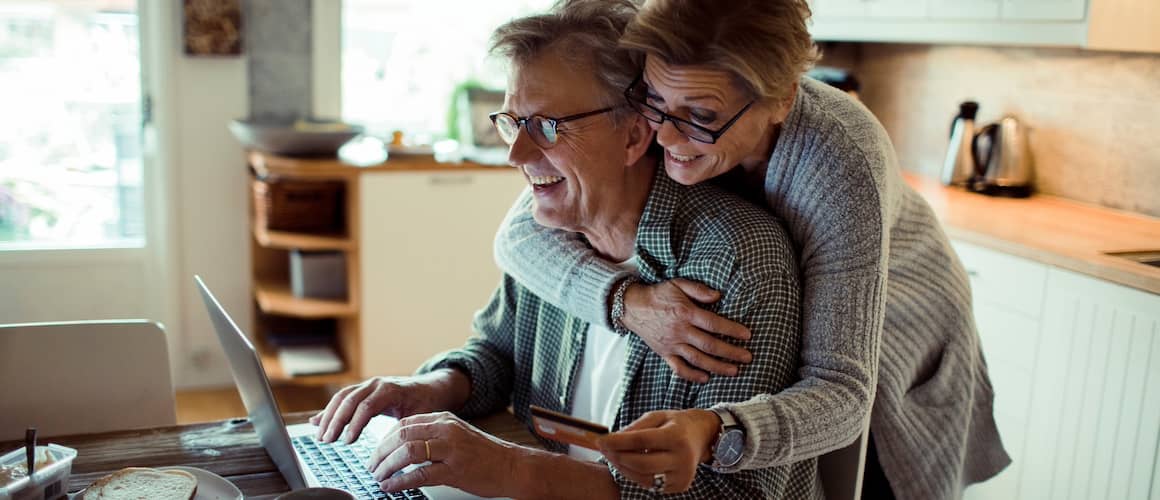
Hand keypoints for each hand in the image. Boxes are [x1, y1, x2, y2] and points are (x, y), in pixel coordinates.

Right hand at [308, 369, 468, 443]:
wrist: (432, 387)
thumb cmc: (427, 404)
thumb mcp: (420, 416)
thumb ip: (404, 428)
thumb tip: (391, 448)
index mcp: (391, 390)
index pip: (367, 406)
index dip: (355, 424)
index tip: (347, 442)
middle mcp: (377, 384)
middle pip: (350, 400)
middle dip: (336, 421)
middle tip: (327, 440)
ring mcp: (369, 385)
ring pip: (342, 397)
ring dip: (329, 416)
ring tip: (322, 436)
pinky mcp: (364, 390)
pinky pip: (343, 398)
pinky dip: (330, 410)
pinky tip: (317, 422)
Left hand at [367, 412, 521, 497]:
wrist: (512, 466)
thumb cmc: (484, 454)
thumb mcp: (457, 435)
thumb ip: (433, 436)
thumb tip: (402, 446)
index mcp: (444, 419)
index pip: (404, 423)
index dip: (384, 439)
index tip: (376, 452)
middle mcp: (446, 430)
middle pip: (401, 435)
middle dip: (380, 452)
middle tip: (372, 466)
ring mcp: (451, 449)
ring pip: (408, 452)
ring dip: (387, 466)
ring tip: (379, 477)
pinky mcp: (455, 470)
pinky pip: (420, 474)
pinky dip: (400, 481)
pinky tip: (392, 487)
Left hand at [597, 409, 720, 493]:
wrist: (702, 436)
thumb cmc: (677, 424)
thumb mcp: (657, 416)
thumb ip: (635, 427)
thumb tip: (614, 439)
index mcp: (676, 437)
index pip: (641, 441)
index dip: (618, 442)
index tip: (601, 440)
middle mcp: (682, 459)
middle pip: (641, 463)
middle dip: (618, 457)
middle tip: (604, 449)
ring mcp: (682, 476)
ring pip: (643, 478)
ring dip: (623, 468)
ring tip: (613, 456)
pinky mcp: (680, 486)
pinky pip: (651, 484)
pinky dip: (636, 475)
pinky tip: (629, 464)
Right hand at [620, 279, 752, 382]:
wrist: (632, 307)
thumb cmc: (658, 294)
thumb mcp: (678, 284)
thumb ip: (698, 289)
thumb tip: (718, 296)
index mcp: (685, 313)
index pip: (713, 324)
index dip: (732, 330)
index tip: (747, 336)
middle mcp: (680, 331)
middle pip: (710, 345)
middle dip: (731, 352)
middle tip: (748, 357)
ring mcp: (672, 344)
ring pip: (698, 360)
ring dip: (717, 367)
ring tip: (734, 371)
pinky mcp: (664, 353)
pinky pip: (679, 368)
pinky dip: (693, 375)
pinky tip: (706, 378)